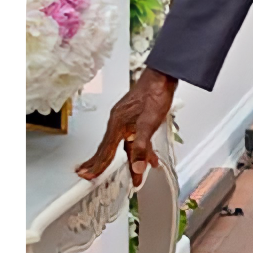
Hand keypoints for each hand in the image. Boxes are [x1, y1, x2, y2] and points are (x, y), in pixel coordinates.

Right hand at [76, 67, 177, 186]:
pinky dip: (141, 147)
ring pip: (126, 144)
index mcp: (117, 125)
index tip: (89, 176)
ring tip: (136, 173)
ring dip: (132, 159)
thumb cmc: (155, 94)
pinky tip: (150, 154)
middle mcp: (118, 122)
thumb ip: (142, 146)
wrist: (163, 76)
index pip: (105, 151)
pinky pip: (135, 137)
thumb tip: (137, 166)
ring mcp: (126, 118)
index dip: (97, 166)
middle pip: (111, 149)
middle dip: (104, 164)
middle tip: (91, 175)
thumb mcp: (149, 124)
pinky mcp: (135, 116)